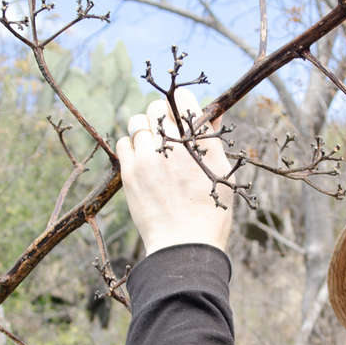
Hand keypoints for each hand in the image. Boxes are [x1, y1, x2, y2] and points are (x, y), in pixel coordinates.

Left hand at [116, 88, 233, 254]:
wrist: (185, 245)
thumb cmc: (209, 211)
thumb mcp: (222, 172)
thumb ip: (212, 140)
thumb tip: (211, 113)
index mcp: (201, 142)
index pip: (184, 99)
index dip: (181, 103)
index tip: (181, 114)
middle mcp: (175, 144)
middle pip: (157, 107)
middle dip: (161, 115)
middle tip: (166, 132)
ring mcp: (149, 157)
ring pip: (137, 122)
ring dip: (144, 129)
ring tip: (152, 146)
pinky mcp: (131, 172)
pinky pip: (123, 142)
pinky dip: (131, 146)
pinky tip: (141, 160)